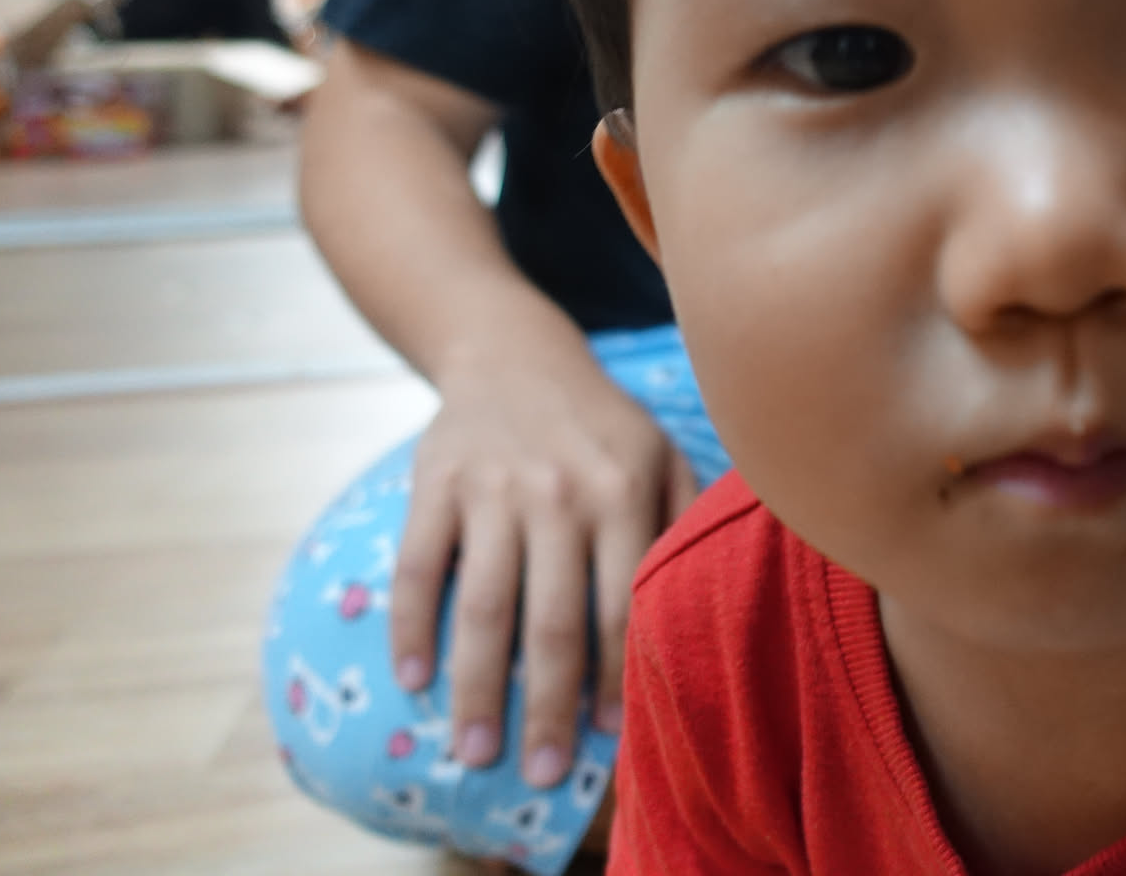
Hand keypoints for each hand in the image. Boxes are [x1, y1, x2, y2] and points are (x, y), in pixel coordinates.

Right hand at [389, 346, 698, 786]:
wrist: (513, 352)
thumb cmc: (602, 423)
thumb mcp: (664, 453)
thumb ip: (688, 518)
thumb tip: (715, 598)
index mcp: (626, 488)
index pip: (623, 604)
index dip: (615, 676)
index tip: (609, 737)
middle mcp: (561, 491)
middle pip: (553, 621)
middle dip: (547, 707)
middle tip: (539, 773)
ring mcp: (493, 487)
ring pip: (482, 607)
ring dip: (475, 689)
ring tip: (472, 751)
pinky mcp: (435, 483)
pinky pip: (417, 568)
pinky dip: (411, 628)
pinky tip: (415, 681)